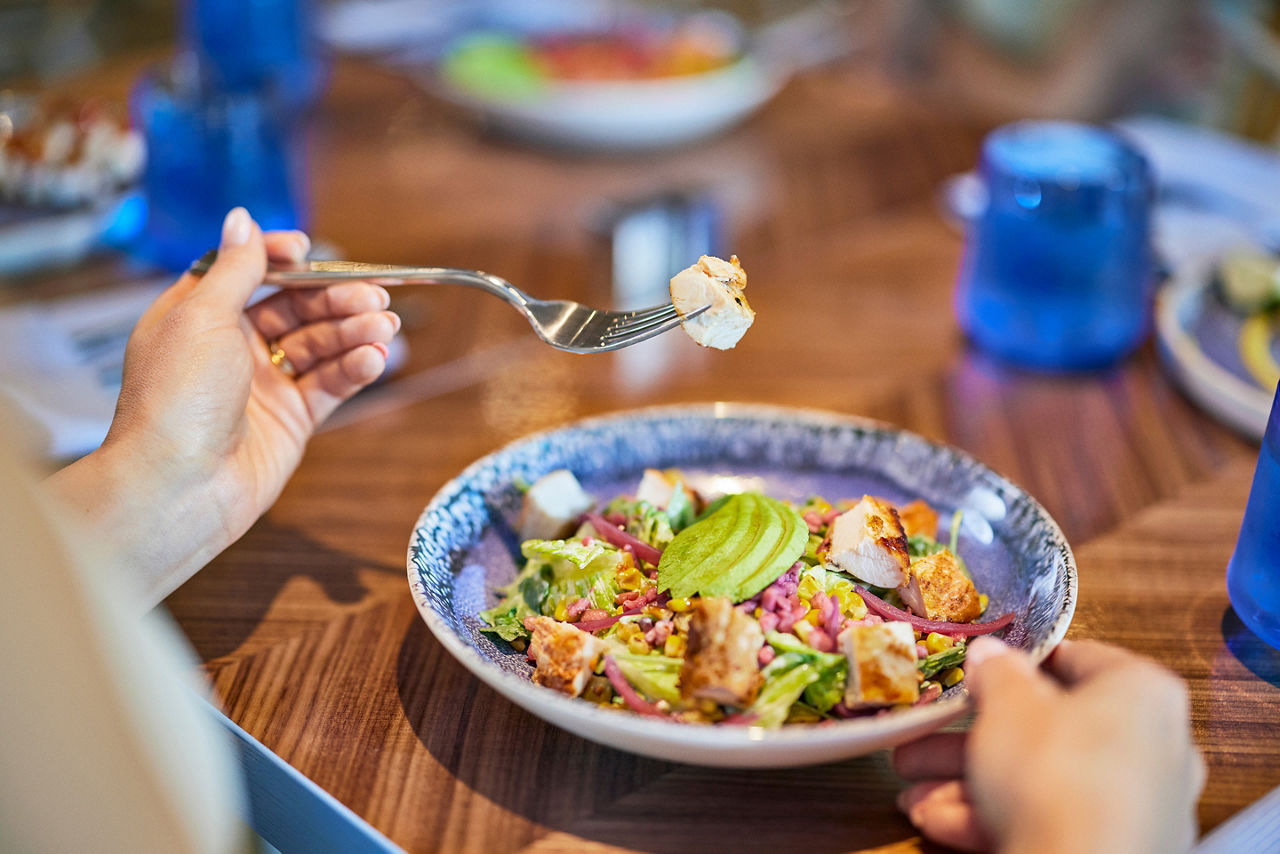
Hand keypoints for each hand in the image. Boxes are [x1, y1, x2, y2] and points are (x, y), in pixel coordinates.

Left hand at [46, 207, 399, 606]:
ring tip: (384, 327)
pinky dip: (355, 368)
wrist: (179, 487)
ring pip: (320, 345)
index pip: (247, 273)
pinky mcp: (291, 419)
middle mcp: (230, 348)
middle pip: (295, 308)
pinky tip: (374, 358)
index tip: (308, 251)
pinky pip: (330, 383)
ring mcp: (263, 385)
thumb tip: (243, 218)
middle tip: (375, 297)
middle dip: (336, 299)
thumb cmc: (176, 399)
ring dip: (355, 332)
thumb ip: (235, 268)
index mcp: (198, 317)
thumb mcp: (202, 316)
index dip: (279, 259)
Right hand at [893, 638, 1203, 853]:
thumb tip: (990, 654)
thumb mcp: (1006, 705)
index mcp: (1142, 693)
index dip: (1018, 663)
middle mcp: (1155, 747)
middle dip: (974, 738)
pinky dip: (998, 816)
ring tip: (915, 793)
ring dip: (972, 783)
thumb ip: (997, 671)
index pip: (1077, 659)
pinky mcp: (1119, 848)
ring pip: (1044, 780)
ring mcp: (1141, 806)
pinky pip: (1054, 819)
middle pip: (1048, 729)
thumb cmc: (1052, 770)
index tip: (976, 674)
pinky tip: (939, 822)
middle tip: (924, 740)